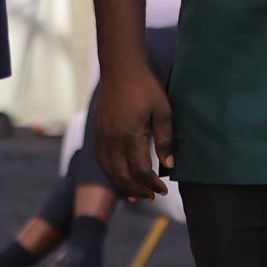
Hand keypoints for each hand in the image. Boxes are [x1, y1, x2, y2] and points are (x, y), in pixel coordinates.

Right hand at [92, 66, 175, 201]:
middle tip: (151, 197)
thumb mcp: (163, 111)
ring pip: (109, 171)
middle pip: (123, 176)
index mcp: (130, 136)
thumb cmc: (145, 88)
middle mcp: (112, 140)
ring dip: (122, 186)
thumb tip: (169, 165)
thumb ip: (165, 139)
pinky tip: (119, 177)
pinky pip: (101, 160)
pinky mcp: (97, 133)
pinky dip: (111, 173)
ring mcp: (102, 137)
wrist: (120, 69)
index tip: (163, 190)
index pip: (141, 171)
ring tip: (135, 196)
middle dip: (138, 190)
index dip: (152, 184)